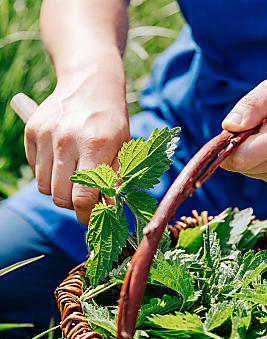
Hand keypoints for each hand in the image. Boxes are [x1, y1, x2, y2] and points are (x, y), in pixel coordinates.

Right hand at [24, 60, 129, 224]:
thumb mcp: (123, 150)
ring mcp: (46, 135)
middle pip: (59, 196)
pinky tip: (62, 160)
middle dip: (73, 204)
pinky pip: (35, 170)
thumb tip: (109, 210)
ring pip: (44, 186)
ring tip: (74, 176)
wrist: (90, 85)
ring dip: (59, 189)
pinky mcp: (32, 131)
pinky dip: (47, 173)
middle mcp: (66, 140)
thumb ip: (116, 181)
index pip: (82, 197)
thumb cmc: (111, 122)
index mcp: (94, 146)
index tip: (92, 215)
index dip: (87, 213)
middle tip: (85, 197)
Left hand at [221, 74, 266, 188]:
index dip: (228, 147)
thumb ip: (251, 106)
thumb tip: (228, 127)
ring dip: (251, 153)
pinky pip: (260, 174)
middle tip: (260, 126)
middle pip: (241, 167)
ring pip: (248, 171)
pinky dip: (261, 160)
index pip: (240, 160)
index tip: (237, 129)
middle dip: (240, 147)